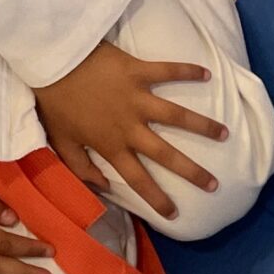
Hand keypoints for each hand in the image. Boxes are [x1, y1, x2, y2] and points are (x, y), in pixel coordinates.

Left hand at [34, 40, 224, 219]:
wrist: (49, 60)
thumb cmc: (53, 101)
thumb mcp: (60, 141)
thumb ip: (81, 167)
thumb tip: (103, 187)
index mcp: (111, 145)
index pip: (138, 179)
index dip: (157, 199)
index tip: (174, 214)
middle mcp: (129, 126)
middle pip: (166, 153)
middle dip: (191, 171)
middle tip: (214, 184)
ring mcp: (136, 98)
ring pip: (176, 115)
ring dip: (202, 125)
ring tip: (224, 133)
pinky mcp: (137, 71)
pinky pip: (167, 70)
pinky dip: (187, 71)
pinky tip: (207, 75)